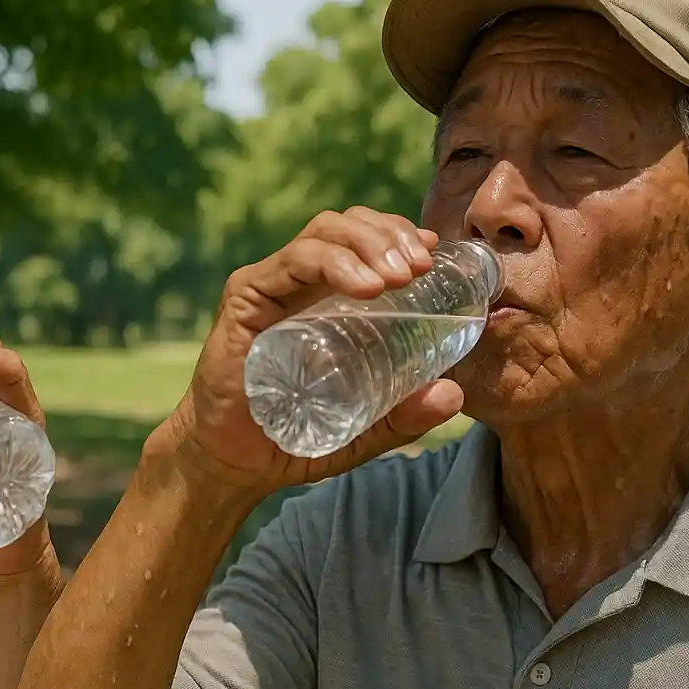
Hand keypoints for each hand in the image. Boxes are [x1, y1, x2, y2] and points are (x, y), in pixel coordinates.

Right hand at [154, 207, 465, 496]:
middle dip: (390, 235)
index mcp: (328, 297)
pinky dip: (332, 263)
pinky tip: (366, 287)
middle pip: (349, 225)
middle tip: (421, 269)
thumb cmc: (294, 438)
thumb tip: (454, 394)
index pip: (367, 239)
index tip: (434, 258)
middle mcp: (300, 281)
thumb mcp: (363, 428)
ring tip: (399, 277)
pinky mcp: (246, 296)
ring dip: (368, 244)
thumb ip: (404, 414)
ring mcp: (272, 284)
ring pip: (324, 232)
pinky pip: (292, 261)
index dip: (401, 235)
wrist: (234, 463)